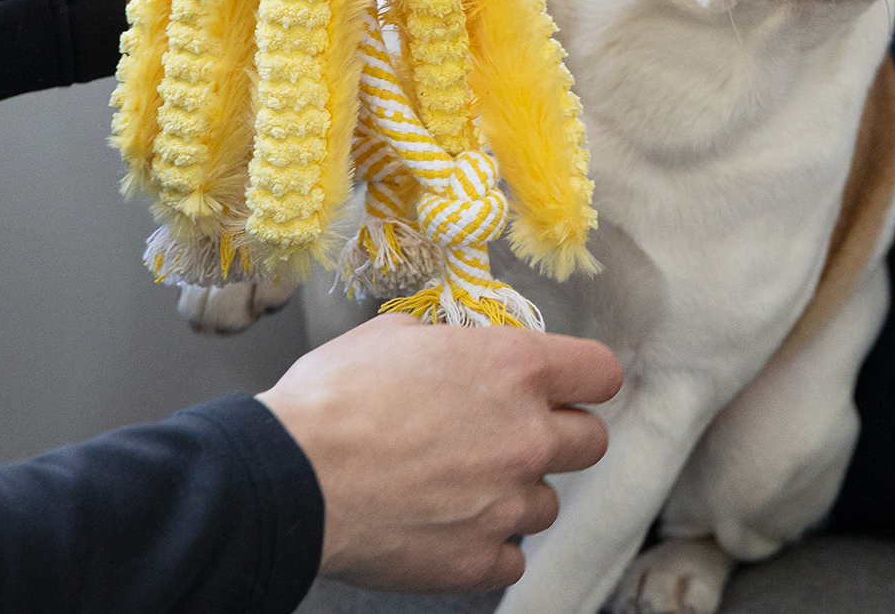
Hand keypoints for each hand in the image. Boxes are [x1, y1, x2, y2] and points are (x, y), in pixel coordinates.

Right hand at [257, 315, 622, 589]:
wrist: (293, 473)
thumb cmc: (337, 396)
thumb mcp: (396, 334)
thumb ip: (448, 342)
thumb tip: (450, 348)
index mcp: (516, 368)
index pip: (601, 372)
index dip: (585, 377)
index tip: (571, 384)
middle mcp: (527, 435)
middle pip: (591, 441)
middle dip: (561, 435)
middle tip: (516, 434)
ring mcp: (506, 503)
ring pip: (547, 503)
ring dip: (516, 492)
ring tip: (464, 482)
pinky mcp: (476, 560)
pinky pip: (510, 558)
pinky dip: (487, 545)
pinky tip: (450, 525)